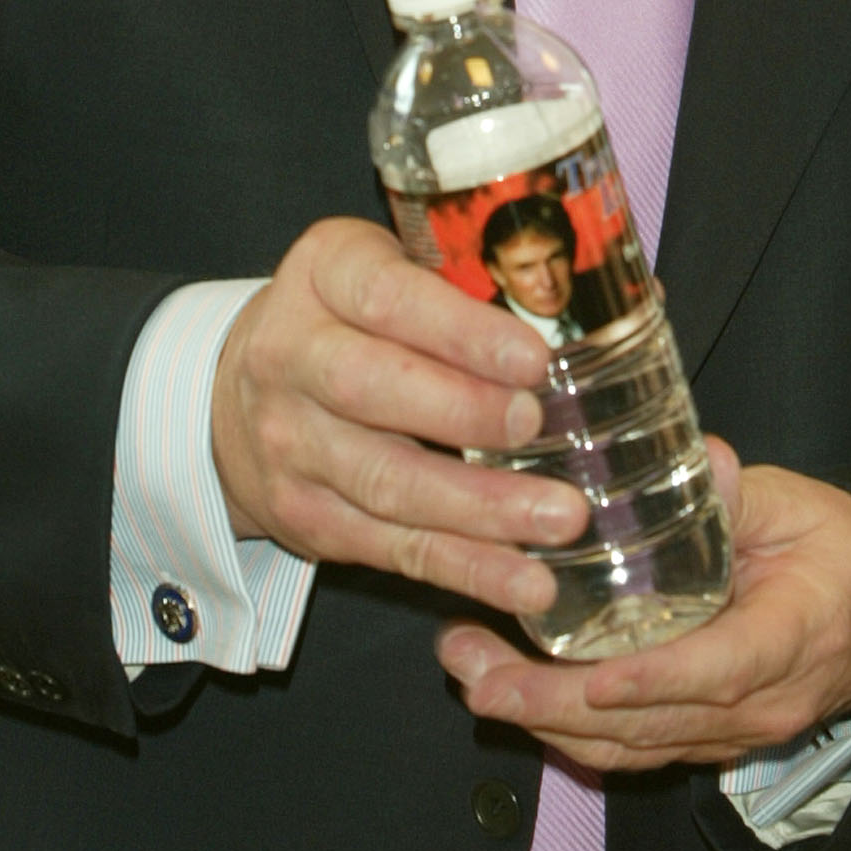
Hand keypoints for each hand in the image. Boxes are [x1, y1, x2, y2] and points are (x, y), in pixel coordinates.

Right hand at [212, 218, 591, 619]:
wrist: (237, 394)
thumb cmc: (350, 318)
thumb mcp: (386, 267)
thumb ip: (469, 279)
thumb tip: (613, 297)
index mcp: (322, 274)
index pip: (384, 296)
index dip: (458, 331)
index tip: (531, 358)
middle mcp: (291, 356)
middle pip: (369, 388)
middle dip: (463, 413)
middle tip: (539, 427)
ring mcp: (290, 444)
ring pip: (384, 480)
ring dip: (477, 509)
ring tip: (560, 520)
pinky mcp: (305, 517)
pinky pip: (391, 548)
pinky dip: (463, 570)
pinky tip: (526, 583)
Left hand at [434, 444, 850, 774]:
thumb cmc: (837, 554)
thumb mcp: (801, 508)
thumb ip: (744, 495)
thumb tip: (703, 461)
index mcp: (790, 640)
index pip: (719, 670)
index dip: (653, 680)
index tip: (591, 678)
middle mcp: (757, 705)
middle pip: (652, 722)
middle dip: (556, 706)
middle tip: (479, 675)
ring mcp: (727, 733)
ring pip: (631, 745)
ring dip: (544, 719)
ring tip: (471, 675)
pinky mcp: (701, 737)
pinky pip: (631, 749)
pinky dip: (567, 732)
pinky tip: (509, 699)